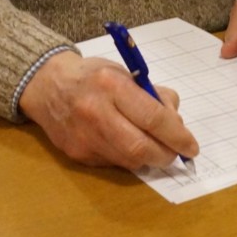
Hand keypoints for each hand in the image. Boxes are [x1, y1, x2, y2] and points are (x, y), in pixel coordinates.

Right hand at [19, 51, 198, 169]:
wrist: (46, 85)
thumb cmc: (93, 76)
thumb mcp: (125, 73)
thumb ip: (152, 96)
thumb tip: (176, 124)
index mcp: (111, 85)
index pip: (153, 118)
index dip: (177, 136)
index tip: (191, 146)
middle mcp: (95, 112)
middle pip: (141, 147)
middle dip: (165, 155)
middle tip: (175, 153)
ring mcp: (84, 137)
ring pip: (129, 161)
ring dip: (148, 159)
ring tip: (153, 147)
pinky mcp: (77, 154)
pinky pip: (113, 164)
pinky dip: (128, 158)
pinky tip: (127, 145)